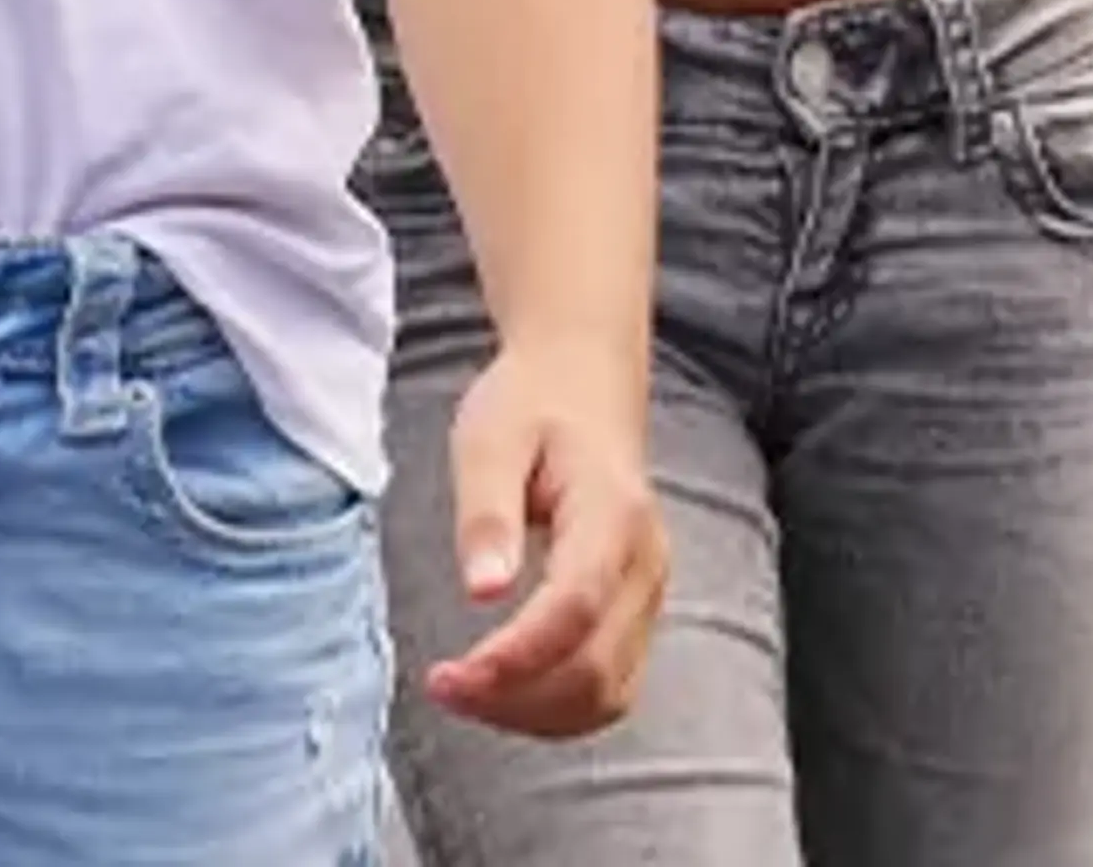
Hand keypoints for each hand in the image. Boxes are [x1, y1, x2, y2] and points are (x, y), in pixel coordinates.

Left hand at [420, 335, 668, 741]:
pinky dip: (555, 707)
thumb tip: (483, 592)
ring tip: (466, 692)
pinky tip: (503, 687)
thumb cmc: (531, 404)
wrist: (582, 379)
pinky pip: (608, 686)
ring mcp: (649, 592)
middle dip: (515, 698)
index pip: (576, 607)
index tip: (452, 676)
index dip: (516, 656)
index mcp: (612, 512)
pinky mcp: (638, 612)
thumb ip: (487, 513)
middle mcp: (645, 562)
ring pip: (607, 693)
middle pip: (595, 669)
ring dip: (534, 715)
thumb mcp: (489, 438)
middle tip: (443, 685)